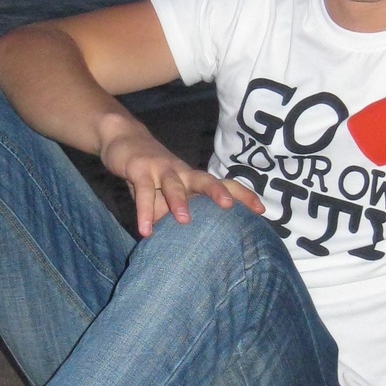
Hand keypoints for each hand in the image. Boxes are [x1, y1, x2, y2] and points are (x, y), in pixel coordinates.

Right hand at [98, 116, 264, 237]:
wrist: (123, 139)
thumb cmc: (152, 173)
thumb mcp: (166, 196)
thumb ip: (176, 216)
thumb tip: (188, 246)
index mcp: (193, 179)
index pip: (223, 185)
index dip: (242, 196)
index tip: (261, 211)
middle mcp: (182, 173)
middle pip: (204, 180)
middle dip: (217, 192)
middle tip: (229, 207)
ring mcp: (161, 169)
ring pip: (173, 184)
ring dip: (178, 201)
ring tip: (183, 221)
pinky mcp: (140, 169)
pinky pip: (142, 191)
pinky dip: (143, 211)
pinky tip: (145, 230)